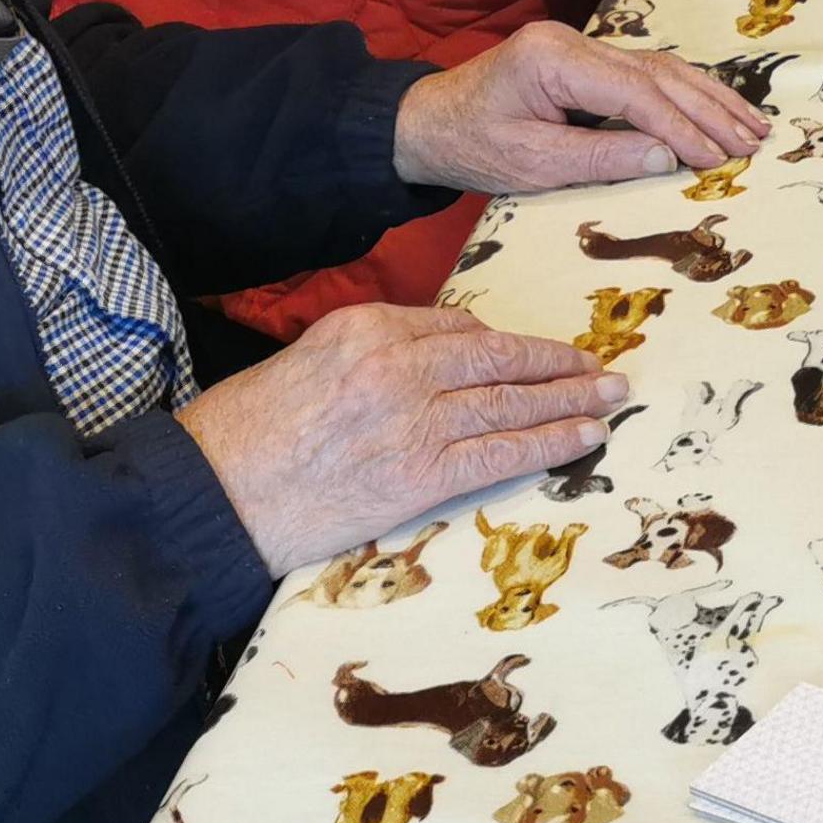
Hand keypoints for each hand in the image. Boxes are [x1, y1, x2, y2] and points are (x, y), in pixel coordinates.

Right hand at [176, 304, 626, 573]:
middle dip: (556, 363)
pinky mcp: (422, 474)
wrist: (212, 495)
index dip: (503, 344)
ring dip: (570, 400)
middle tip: (597, 367)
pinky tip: (586, 438)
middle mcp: (399, 363)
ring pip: (511, 400)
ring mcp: (415, 417)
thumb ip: (367, 354)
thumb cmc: (241, 435)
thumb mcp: (303, 363)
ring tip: (610, 397)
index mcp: (366, 327)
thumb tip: (426, 362)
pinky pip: (503, 452)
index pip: (457, 327)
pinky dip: (552, 442)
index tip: (531, 354)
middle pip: (498, 356)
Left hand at [395, 20, 770, 194]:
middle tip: (753, 143)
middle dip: (711, 110)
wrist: (425, 125)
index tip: (720, 159)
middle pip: (659, 73)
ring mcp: (580, 45)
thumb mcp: (533, 164)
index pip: (638, 93)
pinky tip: (715, 110)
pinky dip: (685, 94)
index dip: (685, 127)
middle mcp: (573, 41)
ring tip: (751, 127)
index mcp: (554, 59)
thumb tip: (671, 156)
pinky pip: (645, 73)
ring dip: (709, 98)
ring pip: (661, 67)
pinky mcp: (584, 59)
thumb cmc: (471, 148)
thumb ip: (604, 157)